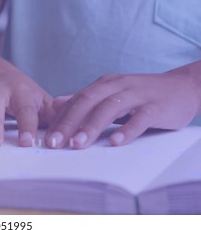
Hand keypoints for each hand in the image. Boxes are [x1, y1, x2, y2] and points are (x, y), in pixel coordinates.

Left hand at [45, 69, 200, 148]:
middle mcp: (117, 86)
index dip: (60, 119)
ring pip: (110, 108)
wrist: (183, 86)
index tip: (46, 138)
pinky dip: (128, 129)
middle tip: (55, 143)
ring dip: (92, 127)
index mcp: (104, 84)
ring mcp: (137, 95)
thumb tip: (56, 105)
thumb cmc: (142, 95)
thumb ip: (85, 99)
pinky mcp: (157, 106)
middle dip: (68, 123)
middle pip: (87, 102)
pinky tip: (116, 142)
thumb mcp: (111, 94)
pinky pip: (140, 117)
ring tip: (77, 144)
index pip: (77, 101)